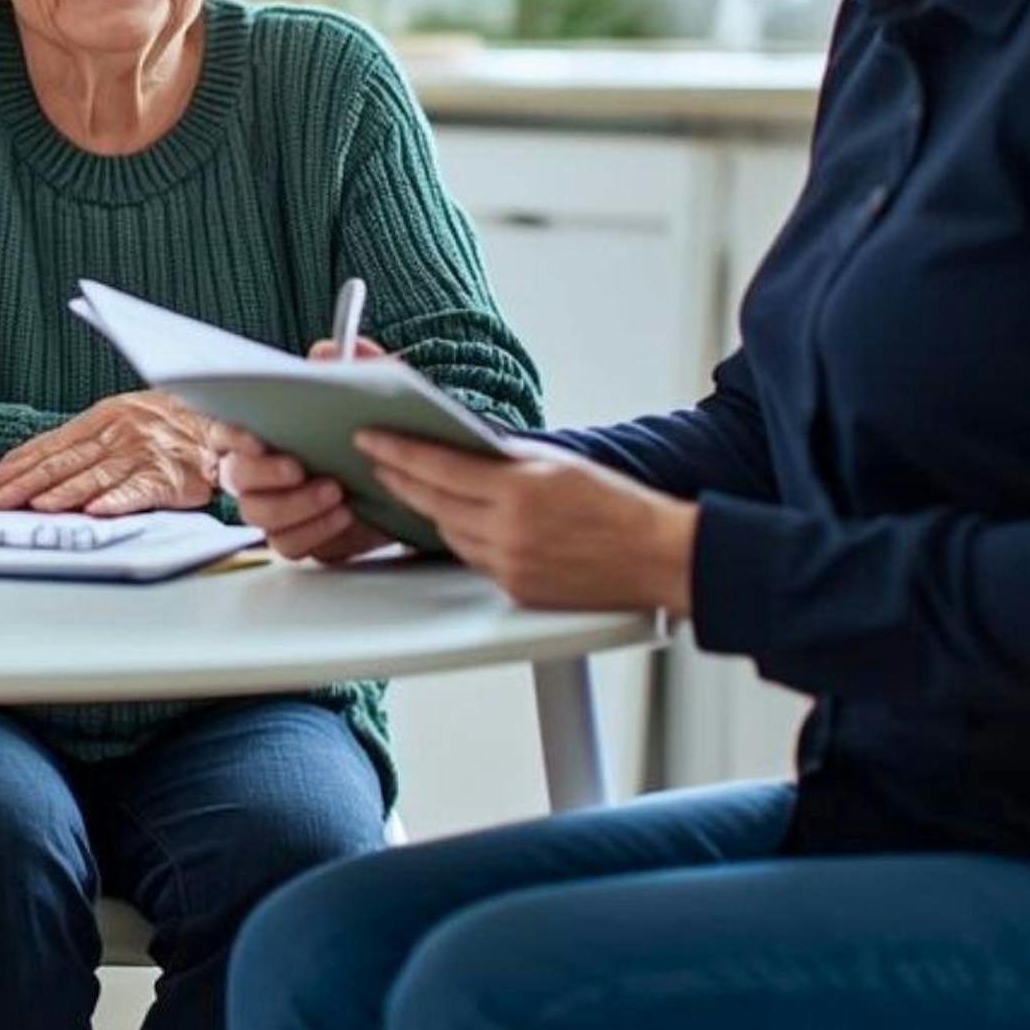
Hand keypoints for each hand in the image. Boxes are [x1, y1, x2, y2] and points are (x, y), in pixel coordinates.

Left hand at [0, 392, 217, 514]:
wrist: (219, 421)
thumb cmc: (164, 424)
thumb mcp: (118, 419)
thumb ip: (81, 441)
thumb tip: (33, 466)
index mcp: (99, 419)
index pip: (46, 446)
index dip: (13, 467)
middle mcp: (115, 434)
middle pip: (62, 462)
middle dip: (24, 483)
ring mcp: (140, 455)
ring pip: (93, 476)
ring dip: (62, 493)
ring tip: (35, 507)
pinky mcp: (166, 478)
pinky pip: (137, 491)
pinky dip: (116, 501)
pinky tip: (96, 512)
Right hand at [246, 338, 405, 563]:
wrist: (398, 478)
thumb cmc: (365, 430)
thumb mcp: (365, 392)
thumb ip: (348, 366)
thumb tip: (326, 352)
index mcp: (258, 432)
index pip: (223, 431)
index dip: (232, 435)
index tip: (256, 437)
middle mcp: (257, 473)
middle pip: (236, 478)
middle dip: (265, 474)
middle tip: (298, 466)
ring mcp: (274, 508)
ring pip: (258, 515)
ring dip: (295, 505)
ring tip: (336, 491)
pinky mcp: (296, 537)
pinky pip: (288, 545)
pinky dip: (315, 531)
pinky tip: (343, 514)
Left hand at [354, 431, 696, 611]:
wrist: (659, 558)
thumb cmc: (618, 504)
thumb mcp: (560, 463)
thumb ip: (507, 459)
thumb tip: (463, 448)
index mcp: (518, 492)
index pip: (438, 467)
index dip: (398, 451)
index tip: (370, 438)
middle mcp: (507, 533)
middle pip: (432, 503)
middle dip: (399, 479)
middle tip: (376, 459)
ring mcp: (509, 566)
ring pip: (448, 533)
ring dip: (429, 510)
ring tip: (412, 486)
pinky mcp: (516, 591)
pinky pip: (473, 558)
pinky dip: (462, 537)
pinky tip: (457, 520)